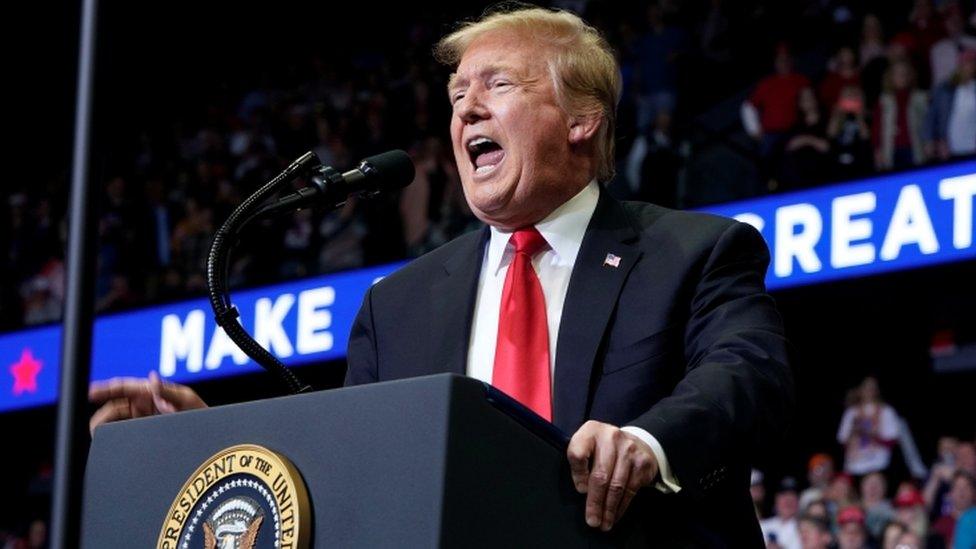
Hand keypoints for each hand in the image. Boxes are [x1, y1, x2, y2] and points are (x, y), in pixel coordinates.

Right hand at [89, 371, 206, 434]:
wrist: (207, 435)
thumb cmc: (201, 413)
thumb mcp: (187, 400)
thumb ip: (167, 391)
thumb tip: (151, 379)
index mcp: (149, 391)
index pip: (122, 387)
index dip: (104, 389)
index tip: (90, 392)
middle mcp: (142, 404)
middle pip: (113, 407)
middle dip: (103, 414)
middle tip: (96, 427)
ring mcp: (140, 419)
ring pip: (114, 422)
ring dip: (106, 427)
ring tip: (101, 436)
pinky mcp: (141, 433)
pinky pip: (121, 433)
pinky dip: (113, 437)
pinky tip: (109, 442)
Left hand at [567, 420, 658, 530]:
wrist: (636, 441)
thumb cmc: (603, 449)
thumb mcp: (588, 446)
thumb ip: (581, 462)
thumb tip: (583, 491)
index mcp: (591, 431)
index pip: (578, 453)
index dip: (578, 474)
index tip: (580, 491)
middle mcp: (610, 436)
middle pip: (600, 474)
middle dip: (595, 502)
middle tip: (592, 520)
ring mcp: (629, 449)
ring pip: (616, 485)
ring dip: (609, 508)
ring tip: (603, 523)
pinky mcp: (642, 463)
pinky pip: (630, 490)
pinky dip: (621, 506)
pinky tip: (615, 515)